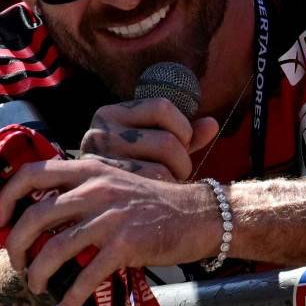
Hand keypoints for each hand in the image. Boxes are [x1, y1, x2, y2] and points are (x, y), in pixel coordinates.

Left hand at [0, 156, 220, 305]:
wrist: (198, 215)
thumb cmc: (154, 203)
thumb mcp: (114, 183)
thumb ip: (81, 191)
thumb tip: (45, 214)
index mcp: (88, 170)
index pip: (32, 173)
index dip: (6, 196)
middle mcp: (94, 189)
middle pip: (34, 216)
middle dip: (15, 245)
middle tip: (17, 263)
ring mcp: (109, 217)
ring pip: (54, 249)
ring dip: (38, 274)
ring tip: (36, 286)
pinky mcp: (124, 245)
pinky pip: (85, 274)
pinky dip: (70, 294)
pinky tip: (65, 303)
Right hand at [79, 96, 220, 182]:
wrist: (92, 199)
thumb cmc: (132, 167)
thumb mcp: (154, 143)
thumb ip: (183, 133)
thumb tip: (213, 124)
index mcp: (110, 114)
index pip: (162, 107)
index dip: (182, 127)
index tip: (180, 143)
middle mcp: (99, 135)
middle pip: (167, 142)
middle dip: (182, 160)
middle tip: (176, 171)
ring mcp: (101, 165)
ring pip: (162, 169)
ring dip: (174, 180)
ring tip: (166, 184)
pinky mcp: (109, 193)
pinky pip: (152, 191)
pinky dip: (164, 193)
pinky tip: (158, 196)